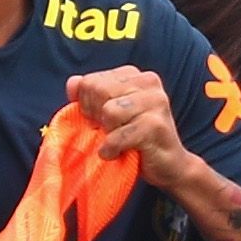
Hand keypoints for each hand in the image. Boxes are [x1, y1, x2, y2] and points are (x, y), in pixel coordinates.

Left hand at [70, 65, 200, 190]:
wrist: (168, 166)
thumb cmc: (134, 139)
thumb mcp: (107, 113)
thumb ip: (89, 95)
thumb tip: (73, 83)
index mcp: (134, 74)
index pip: (90, 81)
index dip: (86, 106)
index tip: (100, 121)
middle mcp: (148, 81)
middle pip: (99, 91)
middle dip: (95, 117)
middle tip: (108, 132)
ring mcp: (156, 101)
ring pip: (109, 112)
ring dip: (107, 134)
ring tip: (118, 141)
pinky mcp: (156, 125)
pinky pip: (118, 136)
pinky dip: (111, 150)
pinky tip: (119, 154)